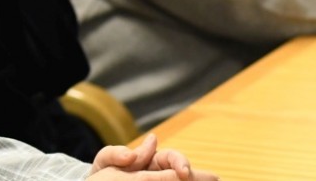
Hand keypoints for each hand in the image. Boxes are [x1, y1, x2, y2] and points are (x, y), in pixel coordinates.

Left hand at [88, 133, 218, 179]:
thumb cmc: (102, 174)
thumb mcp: (106, 161)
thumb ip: (119, 153)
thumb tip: (151, 140)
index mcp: (151, 160)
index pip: (173, 158)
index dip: (180, 162)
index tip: (183, 172)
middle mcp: (162, 173)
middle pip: (185, 173)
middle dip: (199, 176)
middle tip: (213, 180)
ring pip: (182, 180)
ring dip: (197, 180)